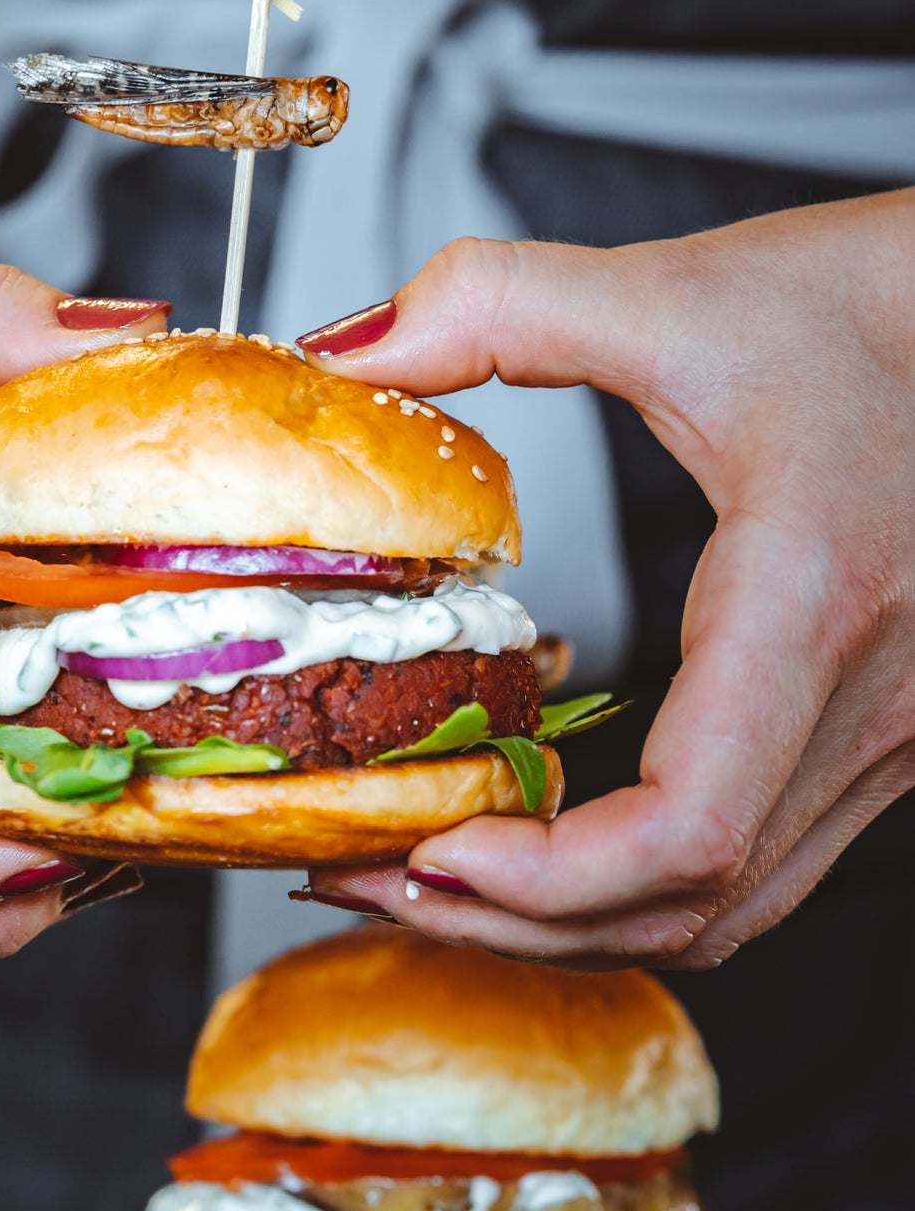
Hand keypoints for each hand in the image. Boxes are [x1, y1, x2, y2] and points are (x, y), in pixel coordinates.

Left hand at [295, 191, 914, 968]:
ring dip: (571, 919)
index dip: (544, 877)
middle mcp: (872, 703)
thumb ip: (500, 305)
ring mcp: (891, 738)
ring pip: (727, 908)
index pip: (687, 831)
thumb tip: (349, 352)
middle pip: (687, 905)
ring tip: (431, 874)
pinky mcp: (882, 738)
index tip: (427, 846)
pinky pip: (758, 865)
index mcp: (814, 604)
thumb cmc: (882, 309)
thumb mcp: (679, 291)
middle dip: (513, 919)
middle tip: (369, 875)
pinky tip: (547, 840)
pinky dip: (637, 885)